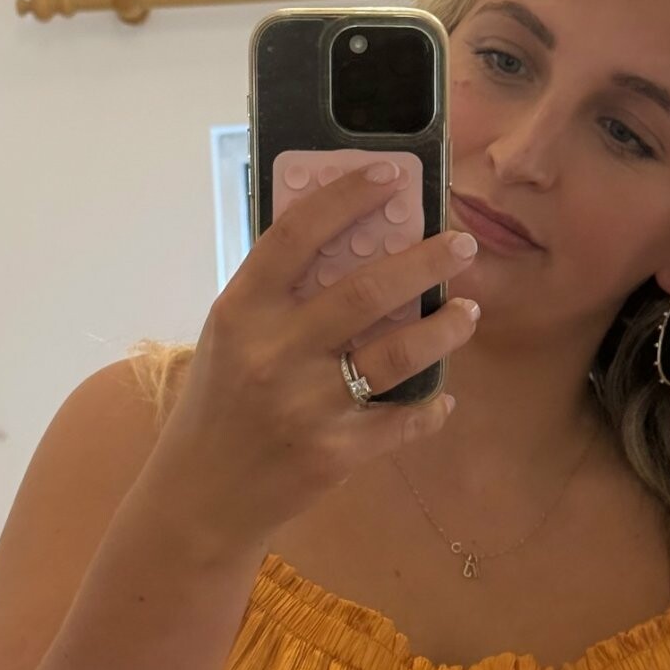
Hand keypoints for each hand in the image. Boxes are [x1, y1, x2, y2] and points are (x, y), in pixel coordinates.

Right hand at [139, 162, 480, 557]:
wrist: (201, 496)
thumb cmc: (219, 403)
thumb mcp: (230, 337)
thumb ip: (277, 294)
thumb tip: (351, 238)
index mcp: (241, 312)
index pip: (297, 235)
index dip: (346, 196)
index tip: (388, 174)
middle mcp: (274, 353)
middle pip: (366, 290)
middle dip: (426, 261)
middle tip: (462, 244)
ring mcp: (306, 405)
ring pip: (399, 353)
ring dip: (446, 328)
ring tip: (468, 312)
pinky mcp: (335, 453)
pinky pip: (403, 421)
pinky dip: (431, 407)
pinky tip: (442, 396)